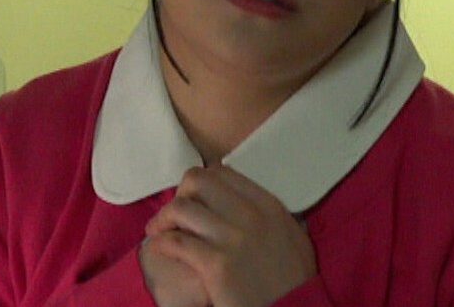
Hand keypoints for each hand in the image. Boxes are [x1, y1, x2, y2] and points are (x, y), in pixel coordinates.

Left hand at [145, 164, 317, 306]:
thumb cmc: (294, 281)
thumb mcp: (293, 236)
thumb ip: (269, 214)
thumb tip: (246, 199)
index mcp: (267, 204)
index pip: (222, 172)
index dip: (201, 183)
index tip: (195, 199)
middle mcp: (250, 214)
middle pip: (198, 181)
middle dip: (180, 194)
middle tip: (175, 215)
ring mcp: (232, 238)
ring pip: (181, 208)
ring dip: (164, 218)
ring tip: (159, 231)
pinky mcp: (216, 265)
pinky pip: (176, 241)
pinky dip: (161, 242)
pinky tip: (159, 247)